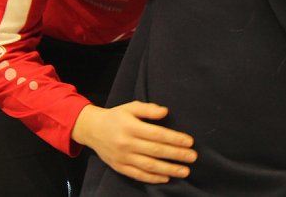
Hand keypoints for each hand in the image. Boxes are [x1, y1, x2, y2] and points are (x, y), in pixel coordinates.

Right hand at [72, 101, 196, 183]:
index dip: (174, 138)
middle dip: (176, 155)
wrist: (92, 129)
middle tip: (193, 157)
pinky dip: (152, 178)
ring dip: (169, 169)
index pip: (157, 134)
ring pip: (149, 166)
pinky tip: (166, 178)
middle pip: (156, 151)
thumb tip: (165, 112)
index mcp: (131, 127)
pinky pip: (138, 175)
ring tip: (185, 171)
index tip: (190, 142)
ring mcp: (123, 157)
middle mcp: (127, 144)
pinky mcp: (119, 167)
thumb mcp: (131, 107)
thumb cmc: (116, 116)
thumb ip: (148, 109)